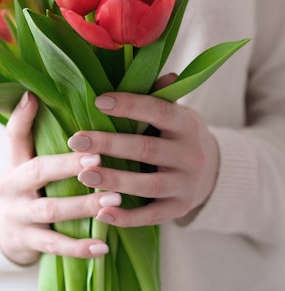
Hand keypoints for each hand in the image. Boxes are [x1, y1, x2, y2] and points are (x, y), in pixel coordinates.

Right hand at [0, 91, 119, 264]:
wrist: (4, 231)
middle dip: (67, 166)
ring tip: (114, 199)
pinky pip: (55, 246)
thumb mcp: (24, 161)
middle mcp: (11, 187)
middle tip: (99, 159)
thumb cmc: (26, 187)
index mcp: (14, 162)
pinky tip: (103, 247)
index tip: (35, 100)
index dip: (24, 118)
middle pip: (38, 172)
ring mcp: (18, 216)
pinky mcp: (28, 242)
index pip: (15, 135)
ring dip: (83, 206)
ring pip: (51, 210)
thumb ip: (33, 133)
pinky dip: (78, 247)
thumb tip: (35, 94)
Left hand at [68, 91, 219, 227]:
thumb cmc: (180, 135)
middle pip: (146, 149)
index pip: (158, 111)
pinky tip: (100, 214)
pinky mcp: (179, 209)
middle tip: (75, 141)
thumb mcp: (176, 113)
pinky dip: (126, 217)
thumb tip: (161, 72)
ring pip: (148, 185)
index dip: (129, 106)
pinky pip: (152, 216)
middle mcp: (191, 155)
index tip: (98, 102)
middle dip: (109, 144)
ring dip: (114, 181)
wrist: (214, 172)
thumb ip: (161, 95)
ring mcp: (187, 185)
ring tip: (83, 175)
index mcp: (187, 124)